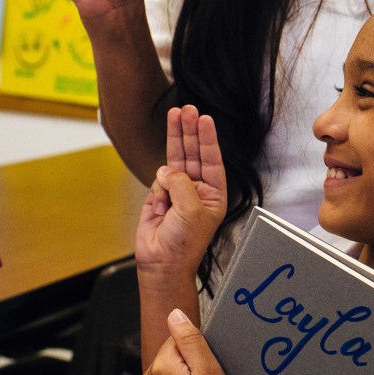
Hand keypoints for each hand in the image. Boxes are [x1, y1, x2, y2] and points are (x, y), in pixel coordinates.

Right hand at [135, 106, 226, 271]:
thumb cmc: (184, 244)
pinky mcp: (160, 195)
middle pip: (194, 153)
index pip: (212, 160)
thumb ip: (181, 184)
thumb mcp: (191, 210)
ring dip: (176, 136)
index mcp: (214, 194)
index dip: (208, 139)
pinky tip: (162, 204)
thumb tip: (167, 169)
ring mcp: (178, 190)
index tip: (204, 119)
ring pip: (177, 158)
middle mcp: (198, 189)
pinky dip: (159, 185)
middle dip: (190, 131)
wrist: (162, 263)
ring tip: (175, 115)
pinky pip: (159, 178)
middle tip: (187, 110)